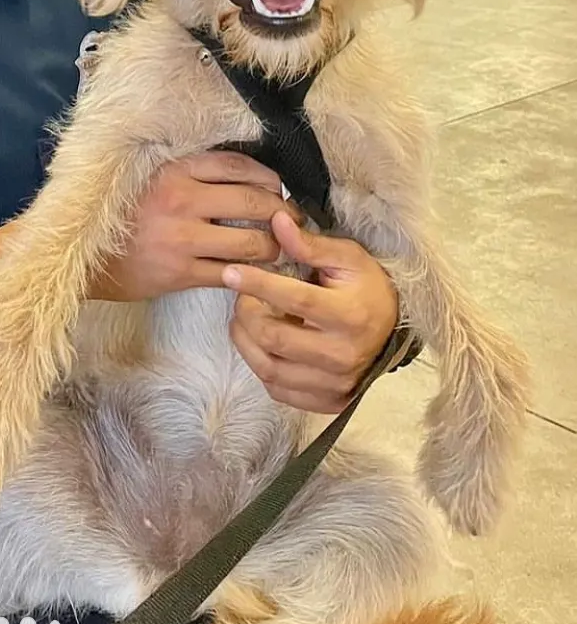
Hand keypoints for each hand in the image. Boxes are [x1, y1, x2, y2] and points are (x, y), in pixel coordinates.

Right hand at [89, 153, 296, 302]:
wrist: (81, 258)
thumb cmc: (119, 217)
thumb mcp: (148, 180)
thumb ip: (187, 175)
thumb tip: (241, 178)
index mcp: (173, 170)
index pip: (237, 166)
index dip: (268, 177)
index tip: (278, 188)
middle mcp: (181, 200)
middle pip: (254, 202)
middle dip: (281, 213)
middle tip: (289, 221)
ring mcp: (182, 239)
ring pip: (251, 242)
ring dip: (273, 248)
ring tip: (276, 250)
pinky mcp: (181, 273)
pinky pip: (232, 273)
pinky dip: (250, 274)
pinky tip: (254, 273)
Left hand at [222, 209, 399, 412]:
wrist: (393, 331)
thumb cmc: (368, 288)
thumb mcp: (348, 258)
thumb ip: (310, 244)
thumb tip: (276, 221)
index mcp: (350, 316)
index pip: (295, 300)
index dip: (258, 284)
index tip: (231, 272)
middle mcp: (342, 355)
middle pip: (274, 337)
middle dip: (247, 312)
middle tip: (243, 295)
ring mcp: (334, 383)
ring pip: (268, 368)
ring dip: (246, 339)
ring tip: (245, 317)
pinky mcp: (325, 401)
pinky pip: (277, 390)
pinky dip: (259, 365)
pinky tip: (260, 344)